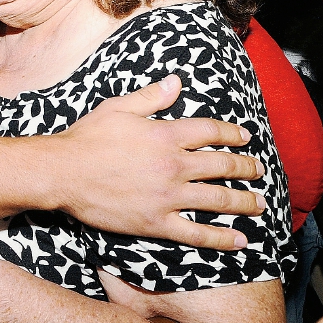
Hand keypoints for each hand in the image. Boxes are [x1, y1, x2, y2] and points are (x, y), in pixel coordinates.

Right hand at [52, 74, 265, 251]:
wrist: (62, 173)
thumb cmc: (87, 138)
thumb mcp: (119, 107)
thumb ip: (152, 96)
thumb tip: (177, 81)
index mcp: (166, 135)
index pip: (211, 131)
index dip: (233, 133)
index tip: (246, 137)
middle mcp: (173, 165)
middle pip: (223, 165)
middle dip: (246, 168)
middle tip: (259, 171)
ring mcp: (167, 196)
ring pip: (217, 199)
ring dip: (244, 201)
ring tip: (259, 203)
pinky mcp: (157, 223)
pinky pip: (196, 233)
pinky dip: (221, 238)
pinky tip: (240, 241)